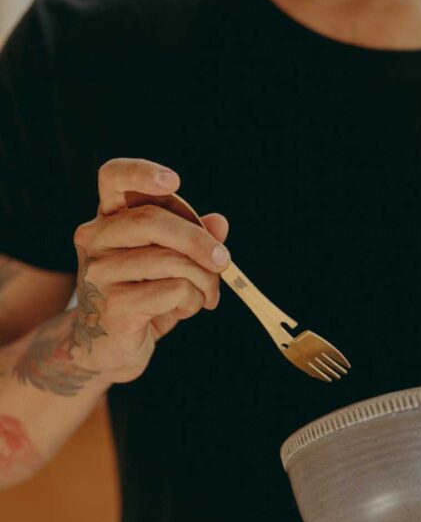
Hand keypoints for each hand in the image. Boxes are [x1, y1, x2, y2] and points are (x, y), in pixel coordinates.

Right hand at [69, 157, 230, 382]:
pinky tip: (185, 310)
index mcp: (109, 218)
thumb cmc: (143, 295)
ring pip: (172, 260)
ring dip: (204, 280)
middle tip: (224, 262)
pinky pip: (173, 291)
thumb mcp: (171, 262)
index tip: (174, 181)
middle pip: (154, 220)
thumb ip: (194, 238)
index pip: (113, 178)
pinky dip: (193, 301)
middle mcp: (95, 239)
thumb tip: (219, 222)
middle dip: (200, 241)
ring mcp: (99, 272)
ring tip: (205, 296)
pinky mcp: (112, 305)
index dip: (142, 172)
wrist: (108, 348)